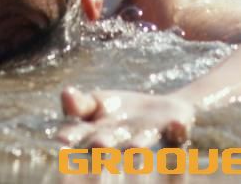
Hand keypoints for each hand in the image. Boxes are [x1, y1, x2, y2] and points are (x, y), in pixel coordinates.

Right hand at [58, 86, 194, 148]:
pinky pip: (178, 136)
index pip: (79, 135)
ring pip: (140, 145)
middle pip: (108, 146)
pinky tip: (177, 124)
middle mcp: (119, 143)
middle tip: (99, 144)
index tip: (62, 139)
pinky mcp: (173, 136)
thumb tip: (65, 93)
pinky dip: (178, 131)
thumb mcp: (97, 102)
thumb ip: (80, 103)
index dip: (71, 137)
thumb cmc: (119, 112)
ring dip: (136, 147)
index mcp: (95, 135)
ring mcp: (146, 140)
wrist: (162, 112)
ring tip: (135, 146)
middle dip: (103, 147)